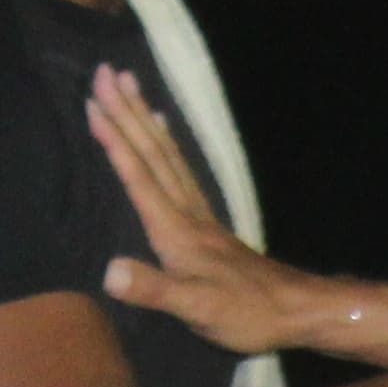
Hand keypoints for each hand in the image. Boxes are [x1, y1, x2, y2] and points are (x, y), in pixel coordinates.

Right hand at [88, 67, 312, 356]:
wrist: (294, 311)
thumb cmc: (246, 313)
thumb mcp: (197, 308)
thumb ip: (154, 289)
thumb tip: (109, 271)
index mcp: (177, 231)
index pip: (140, 176)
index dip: (115, 141)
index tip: (92, 104)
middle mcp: (187, 213)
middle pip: (153, 153)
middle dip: (127, 112)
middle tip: (103, 73)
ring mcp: (200, 215)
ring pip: (167, 155)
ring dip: (144, 118)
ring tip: (129, 84)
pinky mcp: (208, 223)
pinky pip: (181, 169)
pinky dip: (167, 143)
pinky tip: (163, 129)